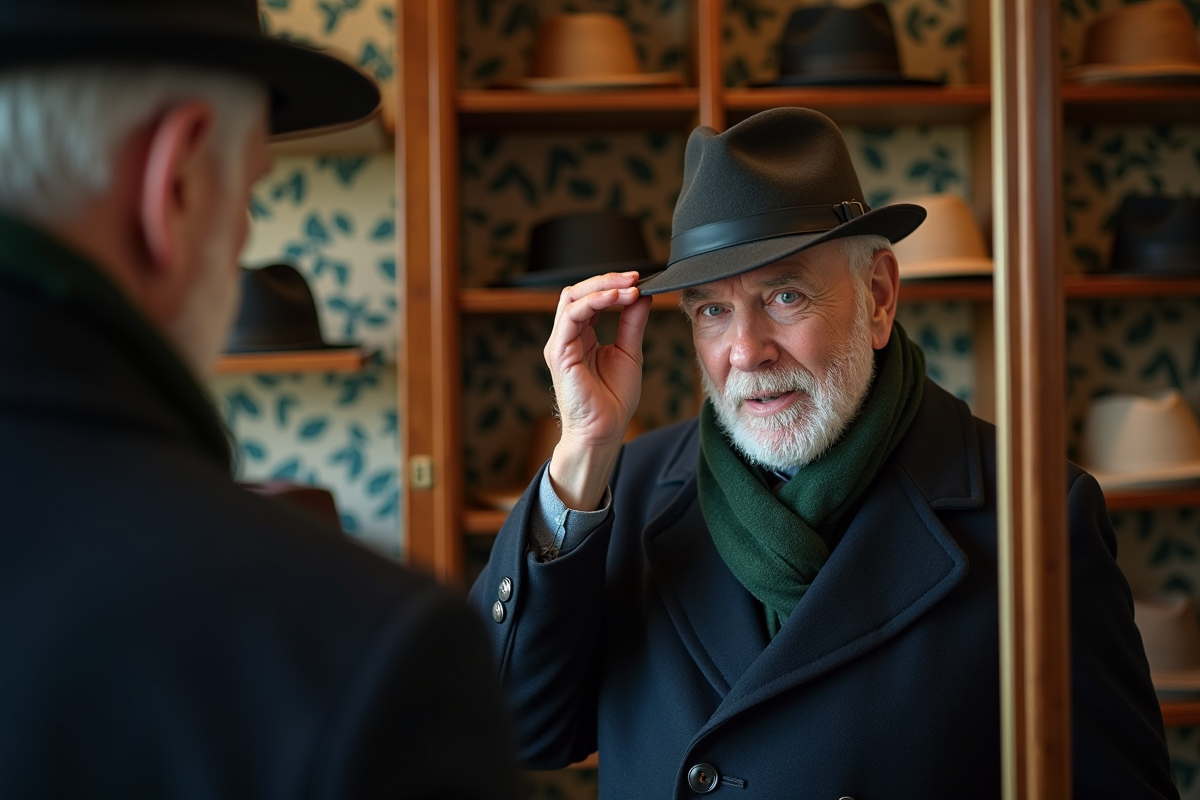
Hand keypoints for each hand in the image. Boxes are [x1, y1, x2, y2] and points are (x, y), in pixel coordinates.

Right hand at [543, 271, 651, 509]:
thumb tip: (642, 295)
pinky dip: (596, 302)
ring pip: (572, 298)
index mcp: (581, 336)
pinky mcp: (560, 352)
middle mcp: (567, 337)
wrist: (604, 432)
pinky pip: (573, 316)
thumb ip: (632, 322)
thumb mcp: (629, 352)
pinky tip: (618, 299)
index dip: (613, 285)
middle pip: (577, 292)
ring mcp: (560, 344)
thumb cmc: (613, 400)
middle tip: (635, 277)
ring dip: (603, 287)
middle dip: (607, 280)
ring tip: (630, 287)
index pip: (590, 298)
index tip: (640, 280)